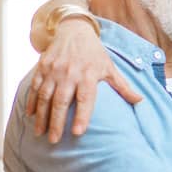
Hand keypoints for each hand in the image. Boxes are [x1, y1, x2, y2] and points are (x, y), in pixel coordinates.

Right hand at [26, 18, 141, 142]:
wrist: (74, 31)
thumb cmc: (95, 54)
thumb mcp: (110, 68)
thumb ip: (123, 86)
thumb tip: (141, 101)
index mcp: (88, 75)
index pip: (85, 99)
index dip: (82, 116)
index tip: (78, 133)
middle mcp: (70, 73)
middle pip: (62, 101)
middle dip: (57, 122)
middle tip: (54, 140)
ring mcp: (54, 70)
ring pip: (45, 97)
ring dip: (42, 116)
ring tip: (41, 133)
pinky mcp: (42, 67)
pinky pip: (35, 87)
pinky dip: (31, 102)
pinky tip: (30, 116)